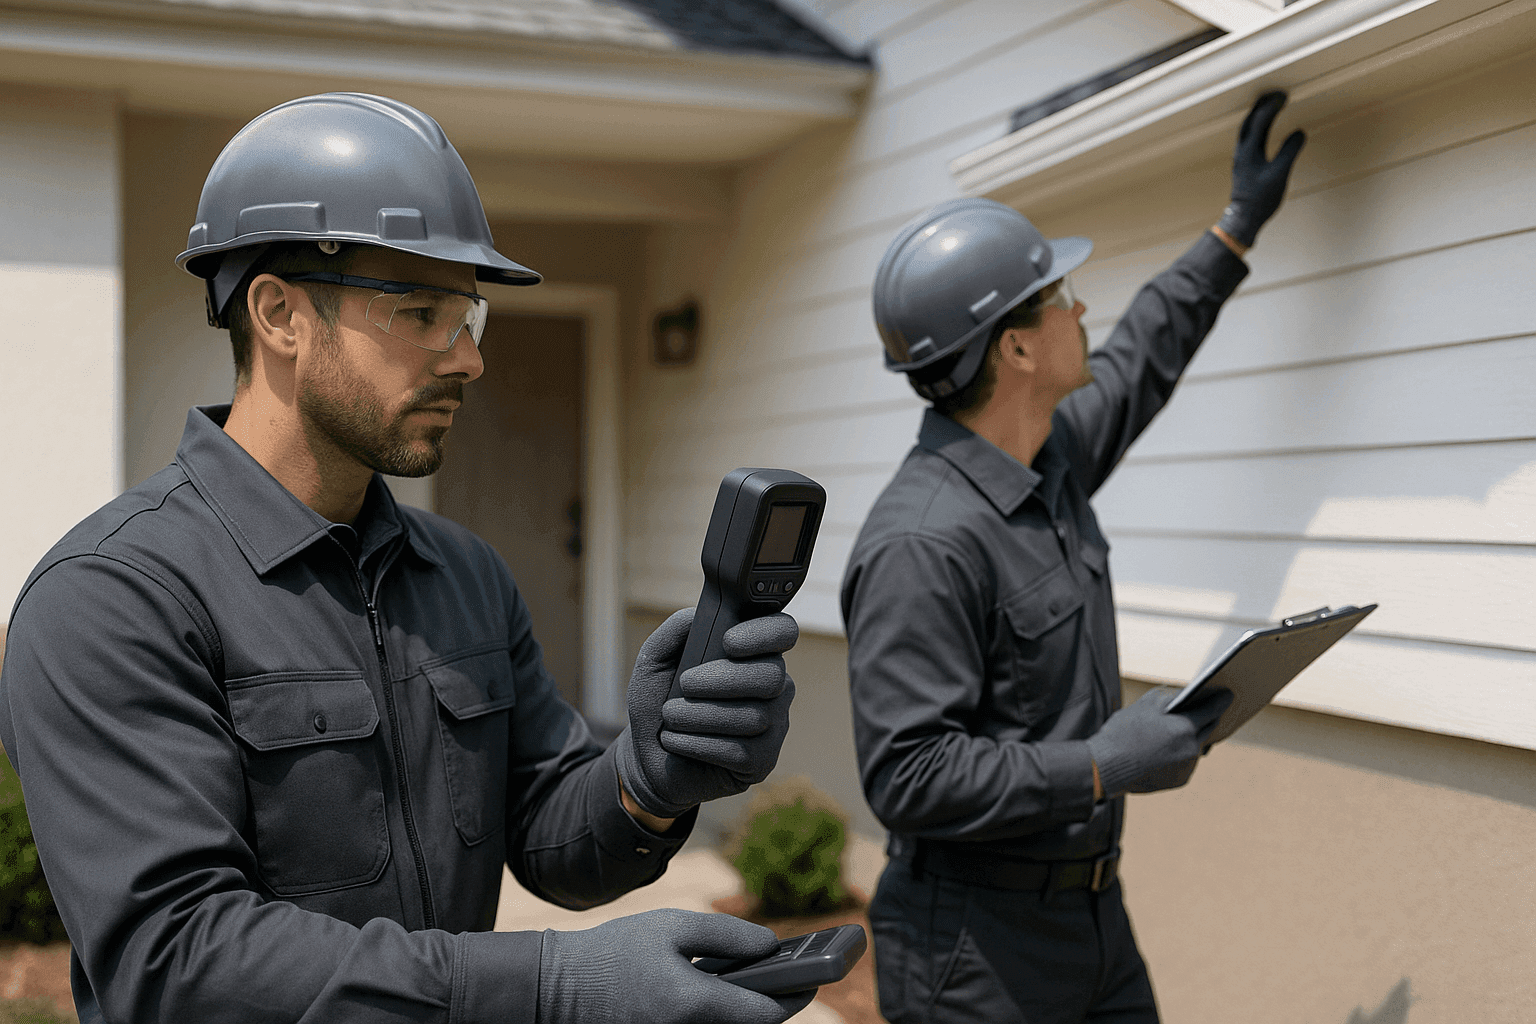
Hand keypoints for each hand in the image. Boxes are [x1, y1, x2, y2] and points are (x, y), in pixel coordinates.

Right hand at [538, 908, 816, 1023]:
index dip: (800, 994)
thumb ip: (728, 934)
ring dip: (753, 1008)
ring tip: (772, 975)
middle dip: (779, 1001)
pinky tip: (734, 987)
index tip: (819, 974)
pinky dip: (727, 1012)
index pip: (768, 1013)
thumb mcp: (673, 927)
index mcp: (696, 1005)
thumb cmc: (615, 953)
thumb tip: (772, 945)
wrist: (559, 989)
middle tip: (800, 973)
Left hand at [615, 608, 797, 818]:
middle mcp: (773, 687)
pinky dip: (699, 744)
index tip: (727, 643)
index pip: (783, 632)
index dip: (763, 634)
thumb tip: (696, 614)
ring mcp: (772, 726)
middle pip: (770, 676)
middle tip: (685, 684)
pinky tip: (677, 741)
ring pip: (753, 716)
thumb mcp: (654, 660)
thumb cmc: (657, 703)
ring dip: (700, 715)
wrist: (647, 755)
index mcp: (754, 654)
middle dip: (722, 680)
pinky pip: (741, 751)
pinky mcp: (762, 761)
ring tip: (671, 717)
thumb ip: (674, 630)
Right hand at [1086, 688, 1231, 796]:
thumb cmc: (1124, 731)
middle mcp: (1192, 749)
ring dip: (1193, 737)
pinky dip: (1182, 753)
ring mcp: (1187, 766)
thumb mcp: (1146, 704)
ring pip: (1198, 746)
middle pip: (1209, 729)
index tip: (1229, 694)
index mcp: (1186, 727)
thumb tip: (1189, 694)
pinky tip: (1170, 747)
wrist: (1105, 767)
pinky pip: (1187, 762)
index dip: (1221, 699)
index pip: (1213, 709)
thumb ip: (1173, 696)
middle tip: (1211, 708)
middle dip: (1210, 717)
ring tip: (1187, 726)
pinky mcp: (1180, 780)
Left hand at [1216, 91, 1305, 246]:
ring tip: (1272, 104)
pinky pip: (1249, 136)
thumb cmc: (1261, 199)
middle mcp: (1242, 150)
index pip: (1260, 120)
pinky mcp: (1244, 163)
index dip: (1272, 106)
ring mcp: (1241, 156)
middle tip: (1278, 94)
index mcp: (1249, 150)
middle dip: (1263, 104)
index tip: (1284, 95)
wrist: (1244, 218)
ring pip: (1248, 127)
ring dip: (1259, 113)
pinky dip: (1258, 125)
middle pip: (1250, 119)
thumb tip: (1299, 132)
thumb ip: (1289, 151)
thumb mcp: (1280, 174)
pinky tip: (1265, 126)